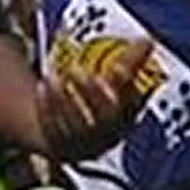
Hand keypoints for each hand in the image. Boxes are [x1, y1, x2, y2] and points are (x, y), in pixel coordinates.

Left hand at [36, 48, 157, 162]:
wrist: (65, 135)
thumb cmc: (94, 103)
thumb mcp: (112, 85)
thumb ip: (129, 64)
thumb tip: (148, 40)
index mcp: (126, 122)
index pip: (131, 106)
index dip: (126, 88)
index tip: (118, 66)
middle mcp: (108, 138)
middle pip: (104, 119)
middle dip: (92, 94)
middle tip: (77, 69)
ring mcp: (83, 146)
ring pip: (75, 126)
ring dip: (63, 99)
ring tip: (52, 75)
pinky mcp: (59, 148)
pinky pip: (53, 130)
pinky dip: (46, 108)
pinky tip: (41, 87)